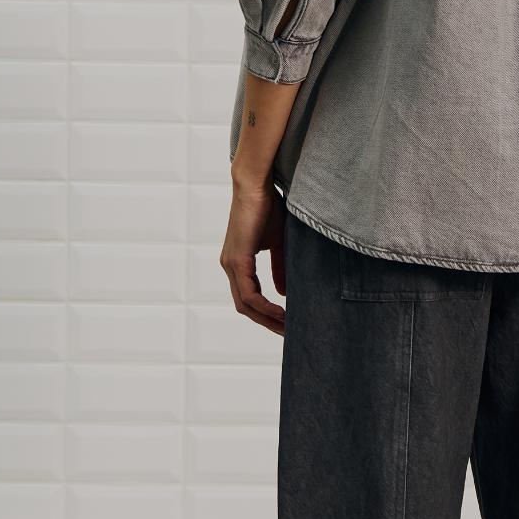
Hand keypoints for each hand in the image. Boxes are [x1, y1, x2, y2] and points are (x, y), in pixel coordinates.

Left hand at [221, 177, 287, 334]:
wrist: (256, 185)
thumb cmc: (268, 207)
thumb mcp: (278, 243)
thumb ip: (279, 268)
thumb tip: (283, 293)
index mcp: (237, 262)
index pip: (248, 298)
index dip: (266, 313)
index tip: (286, 322)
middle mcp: (230, 266)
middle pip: (245, 307)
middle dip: (267, 322)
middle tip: (288, 333)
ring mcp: (231, 264)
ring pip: (245, 304)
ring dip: (267, 319)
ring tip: (287, 327)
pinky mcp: (237, 260)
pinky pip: (250, 293)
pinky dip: (265, 306)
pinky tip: (281, 311)